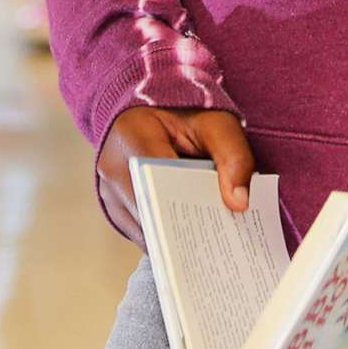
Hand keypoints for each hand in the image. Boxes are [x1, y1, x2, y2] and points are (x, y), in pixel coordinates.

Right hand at [99, 107, 254, 244]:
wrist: (154, 104)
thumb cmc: (186, 111)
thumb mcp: (218, 124)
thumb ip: (234, 158)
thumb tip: (240, 203)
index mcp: (132, 137)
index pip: (159, 187)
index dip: (187, 214)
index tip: (215, 232)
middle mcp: (111, 167)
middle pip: (150, 215)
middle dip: (184, 232)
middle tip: (217, 244)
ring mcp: (107, 187)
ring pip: (142, 229)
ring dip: (172, 238)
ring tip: (205, 241)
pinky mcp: (112, 202)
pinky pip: (138, 230)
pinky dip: (163, 234)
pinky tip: (189, 234)